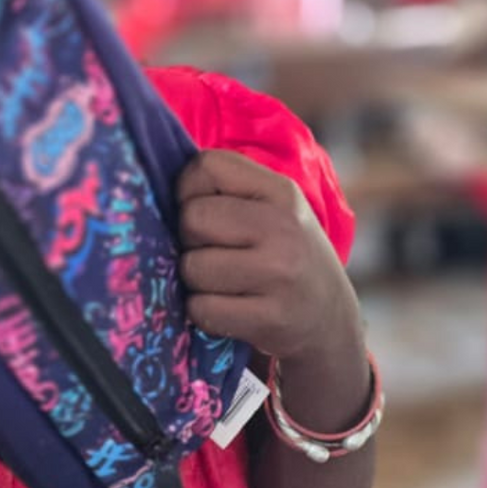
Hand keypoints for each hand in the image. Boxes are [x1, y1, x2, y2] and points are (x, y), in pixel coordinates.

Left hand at [177, 150, 360, 362]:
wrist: (330, 322)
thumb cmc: (284, 256)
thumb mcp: (274, 209)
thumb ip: (227, 189)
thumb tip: (156, 185)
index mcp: (281, 191)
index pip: (206, 166)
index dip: (189, 189)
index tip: (203, 211)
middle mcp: (284, 228)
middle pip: (192, 218)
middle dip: (190, 239)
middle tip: (214, 252)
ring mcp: (280, 274)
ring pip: (192, 267)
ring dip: (196, 280)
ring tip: (224, 283)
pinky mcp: (271, 319)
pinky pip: (202, 309)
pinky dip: (204, 313)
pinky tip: (229, 309)